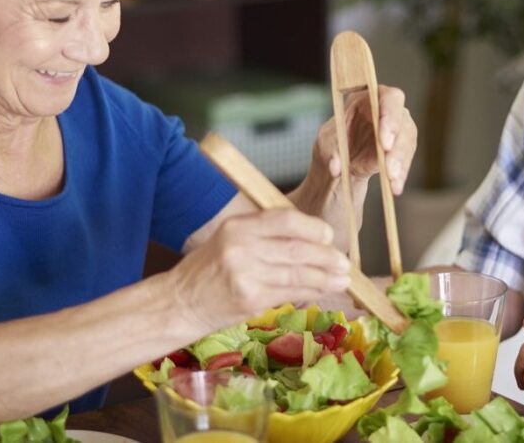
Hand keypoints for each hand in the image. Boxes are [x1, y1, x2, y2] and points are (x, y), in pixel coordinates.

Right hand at [170, 209, 351, 332]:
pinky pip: (290, 293)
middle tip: (344, 262)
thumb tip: (310, 238)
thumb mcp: (229, 240)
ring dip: (325, 277)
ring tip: (342, 279)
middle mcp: (241, 247)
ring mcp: (246, 274)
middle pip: (297, 248)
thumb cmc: (207, 271)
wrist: (179, 302)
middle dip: (327, 256)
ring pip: (298, 273)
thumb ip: (264, 235)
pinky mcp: (250, 299)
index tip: (328, 236)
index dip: (313, 228)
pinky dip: (312, 292)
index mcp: (238, 226)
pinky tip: (323, 291)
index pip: (286, 219)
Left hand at [314, 86, 416, 193]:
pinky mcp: (401, 149)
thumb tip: (336, 167)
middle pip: (402, 122)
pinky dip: (400, 175)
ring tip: (392, 181)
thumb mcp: (325, 144)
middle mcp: (389, 111)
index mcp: (369, 98)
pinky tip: (395, 188)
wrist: (341, 161)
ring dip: (400, 163)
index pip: (388, 98)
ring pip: (407, 143)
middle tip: (389, 167)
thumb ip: (330, 152)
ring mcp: (398, 130)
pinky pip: (405, 161)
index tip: (385, 141)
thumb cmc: (333, 143)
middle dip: (398, 146)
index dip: (390, 116)